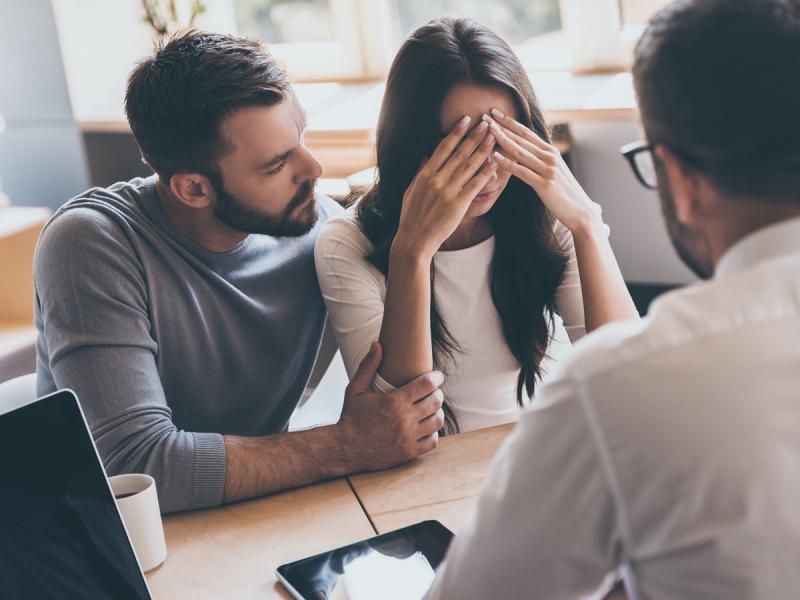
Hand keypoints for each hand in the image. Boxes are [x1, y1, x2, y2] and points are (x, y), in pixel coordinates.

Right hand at [337, 342, 445, 471]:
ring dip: (437, 412)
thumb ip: (368, 366)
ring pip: (437, 421)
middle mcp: (404, 419)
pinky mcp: (409, 452)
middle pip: (436, 401)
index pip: (426, 384)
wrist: (345, 448)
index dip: (436, 378)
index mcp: (394, 401)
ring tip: (431, 409)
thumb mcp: (356, 389)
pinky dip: (433, 433)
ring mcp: (408, 437)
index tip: (437, 376)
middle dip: (437, 393)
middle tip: (433, 392)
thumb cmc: (351, 417)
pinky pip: (433, 441)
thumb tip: (377, 344)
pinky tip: (426, 428)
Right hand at [392, 116, 498, 260]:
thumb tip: (425, 156)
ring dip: (483, 149)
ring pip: (469, 166)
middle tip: (486, 122)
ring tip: (494, 137)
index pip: (443, 148)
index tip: (466, 120)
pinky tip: (495, 162)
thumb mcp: (410, 191)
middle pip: (459, 153)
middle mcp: (436, 180)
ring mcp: (448, 192)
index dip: (456, 132)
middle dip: (474, 136)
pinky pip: (475, 185)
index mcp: (425, 175)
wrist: (414, 240)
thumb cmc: (411, 217)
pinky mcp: (458, 204)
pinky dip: (486, 172)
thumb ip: (420, 173)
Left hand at [485, 109, 608, 238]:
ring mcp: (548, 170)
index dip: (509, 122)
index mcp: (551, 152)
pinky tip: (495, 156)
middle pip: (521, 138)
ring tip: (488, 130)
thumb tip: (526, 154)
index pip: (526, 133)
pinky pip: (522, 172)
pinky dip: (508, 163)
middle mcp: (550, 157)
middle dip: (502, 126)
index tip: (494, 112)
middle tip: (485, 116)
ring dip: (502, 139)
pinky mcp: (545, 184)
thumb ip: (541, 161)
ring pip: (520, 151)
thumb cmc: (564, 194)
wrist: (581, 212)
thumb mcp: (554, 172)